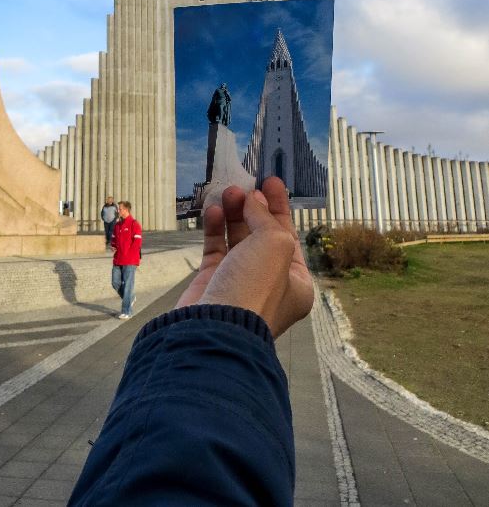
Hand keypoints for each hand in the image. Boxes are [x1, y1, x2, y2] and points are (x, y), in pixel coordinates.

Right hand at [176, 178, 313, 337]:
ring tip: (227, 192)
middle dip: (254, 207)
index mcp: (295, 282)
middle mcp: (268, 282)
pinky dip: (215, 228)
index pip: (289, 235)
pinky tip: (214, 211)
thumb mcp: (275, 244)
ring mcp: (239, 281)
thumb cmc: (255, 288)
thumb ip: (266, 218)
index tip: (270, 182)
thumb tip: (252, 201)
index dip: (280, 207)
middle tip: (244, 185)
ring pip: (237, 238)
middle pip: (262, 234)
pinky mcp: (212, 281)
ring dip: (233, 213)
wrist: (214, 326)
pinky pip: (216, 247)